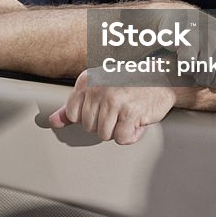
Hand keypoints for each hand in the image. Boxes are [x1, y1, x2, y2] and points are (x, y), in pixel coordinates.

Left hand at [48, 70, 178, 144]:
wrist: (162, 78)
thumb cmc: (129, 84)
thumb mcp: (98, 88)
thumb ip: (73, 105)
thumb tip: (53, 122)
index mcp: (87, 81)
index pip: (73, 114)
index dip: (88, 117)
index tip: (102, 109)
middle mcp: (98, 89)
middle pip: (89, 127)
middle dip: (105, 124)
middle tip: (119, 110)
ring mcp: (114, 101)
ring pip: (104, 135)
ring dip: (118, 130)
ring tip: (127, 115)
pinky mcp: (130, 113)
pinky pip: (122, 139)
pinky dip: (131, 135)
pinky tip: (136, 121)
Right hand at [158, 9, 215, 92]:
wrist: (182, 20)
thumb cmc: (210, 42)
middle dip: (212, 81)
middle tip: (207, 67)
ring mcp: (209, 36)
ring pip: (205, 78)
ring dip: (197, 75)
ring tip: (196, 61)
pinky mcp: (188, 37)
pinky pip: (189, 67)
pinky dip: (185, 67)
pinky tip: (185, 56)